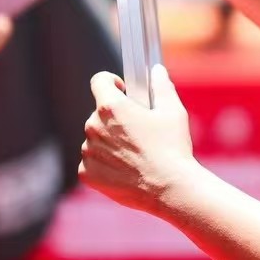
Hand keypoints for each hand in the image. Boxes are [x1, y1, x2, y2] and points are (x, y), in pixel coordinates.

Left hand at [79, 65, 196, 212]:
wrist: (170, 188)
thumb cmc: (172, 147)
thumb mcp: (172, 111)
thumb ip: (161, 86)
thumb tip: (157, 71)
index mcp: (111, 107)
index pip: (99, 81)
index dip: (111, 82)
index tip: (122, 90)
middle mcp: (93, 127)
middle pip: (99, 114)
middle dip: (115, 118)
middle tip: (138, 130)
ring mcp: (88, 152)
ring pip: (95, 139)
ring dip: (109, 141)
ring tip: (134, 153)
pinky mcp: (87, 174)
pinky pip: (92, 162)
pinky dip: (105, 164)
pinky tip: (126, 169)